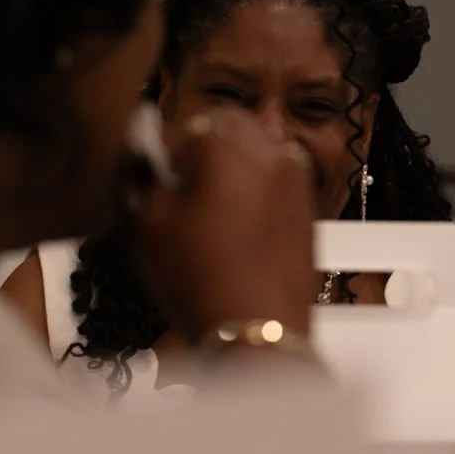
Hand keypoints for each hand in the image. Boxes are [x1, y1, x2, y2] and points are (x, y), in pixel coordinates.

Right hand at [133, 111, 315, 344]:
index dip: (160, 150)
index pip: (183, 125)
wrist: (259, 328)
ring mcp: (295, 177)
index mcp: (226, 144)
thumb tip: (147, 162)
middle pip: (227, 126)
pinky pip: (276, 178)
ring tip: (206, 203)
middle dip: (200, 146)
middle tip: (177, 182)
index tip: (149, 173)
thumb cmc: (201, 279)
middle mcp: (268, 150)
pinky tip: (235, 222)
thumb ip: (145, 179)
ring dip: (231, 162)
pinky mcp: (308, 205)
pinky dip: (255, 186)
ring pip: (257, 148)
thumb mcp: (149, 224)